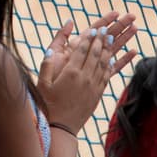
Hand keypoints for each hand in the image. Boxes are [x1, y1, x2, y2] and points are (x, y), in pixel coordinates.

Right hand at [37, 11, 137, 132]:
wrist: (61, 127)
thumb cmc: (48, 104)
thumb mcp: (43, 82)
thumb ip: (47, 64)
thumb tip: (51, 48)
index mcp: (70, 72)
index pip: (82, 50)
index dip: (89, 39)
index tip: (95, 30)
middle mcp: (84, 77)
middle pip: (95, 54)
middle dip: (101, 40)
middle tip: (106, 30)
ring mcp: (93, 86)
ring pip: (104, 63)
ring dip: (109, 49)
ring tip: (113, 38)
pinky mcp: (98, 94)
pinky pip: (107, 76)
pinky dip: (111, 65)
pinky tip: (113, 58)